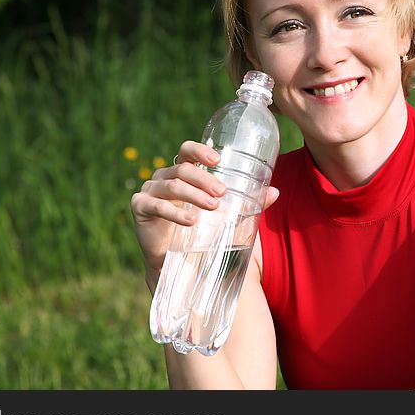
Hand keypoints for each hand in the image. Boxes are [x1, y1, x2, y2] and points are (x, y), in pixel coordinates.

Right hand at [130, 140, 279, 292]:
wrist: (179, 264)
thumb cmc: (202, 234)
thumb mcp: (227, 217)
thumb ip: (248, 204)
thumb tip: (275, 191)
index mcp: (182, 173)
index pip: (187, 150)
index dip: (199, 151)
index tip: (217, 159)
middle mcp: (163, 177)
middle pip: (182, 168)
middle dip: (204, 179)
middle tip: (222, 193)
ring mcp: (149, 191)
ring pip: (172, 185)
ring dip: (194, 195)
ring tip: (213, 208)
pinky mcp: (139, 208)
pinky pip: (156, 205)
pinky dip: (174, 212)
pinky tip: (191, 221)